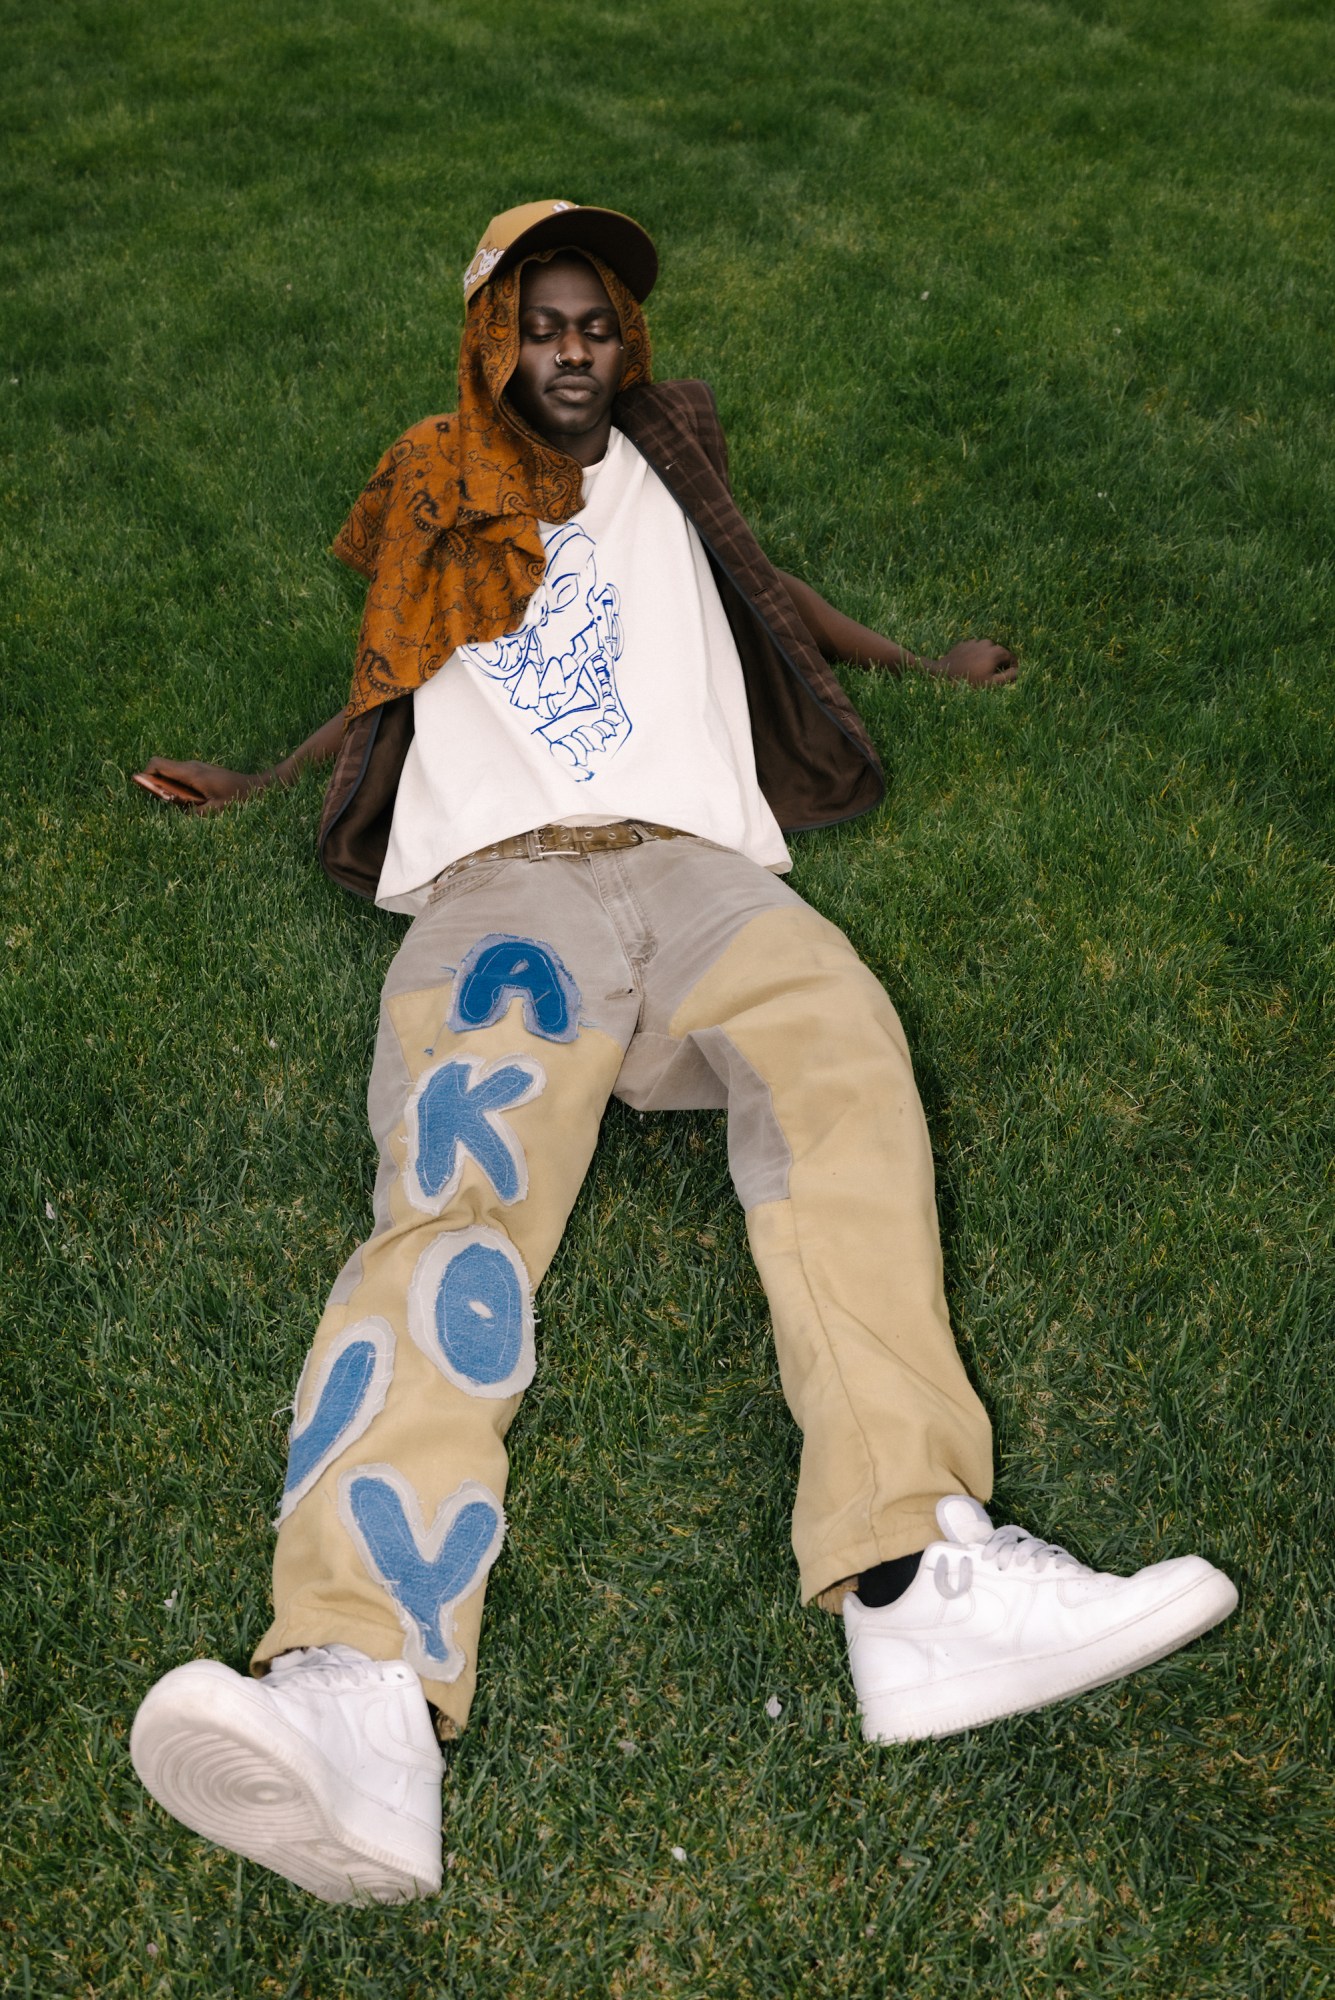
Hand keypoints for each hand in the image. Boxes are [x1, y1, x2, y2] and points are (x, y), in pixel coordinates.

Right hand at [130, 757, 270, 813]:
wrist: (258, 786)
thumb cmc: (238, 798)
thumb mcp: (216, 810)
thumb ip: (194, 814)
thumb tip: (176, 815)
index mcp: (191, 773)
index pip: (156, 764)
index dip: (145, 775)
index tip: (146, 790)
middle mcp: (191, 766)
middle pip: (160, 768)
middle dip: (155, 784)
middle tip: (163, 801)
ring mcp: (196, 767)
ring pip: (171, 774)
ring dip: (167, 787)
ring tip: (177, 803)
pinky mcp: (201, 772)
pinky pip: (181, 777)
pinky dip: (178, 788)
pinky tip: (189, 801)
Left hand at [927, 640, 1017, 686]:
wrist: (942, 674)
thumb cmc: (968, 681)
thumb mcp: (991, 683)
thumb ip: (1008, 676)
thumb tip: (1019, 671)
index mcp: (996, 651)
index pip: (1011, 657)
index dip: (1012, 668)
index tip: (1008, 676)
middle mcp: (987, 643)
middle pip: (999, 653)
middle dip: (999, 663)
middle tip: (992, 676)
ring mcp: (975, 642)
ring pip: (987, 651)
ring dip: (987, 659)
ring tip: (980, 671)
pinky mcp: (964, 644)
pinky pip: (975, 650)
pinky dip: (976, 656)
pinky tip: (970, 666)